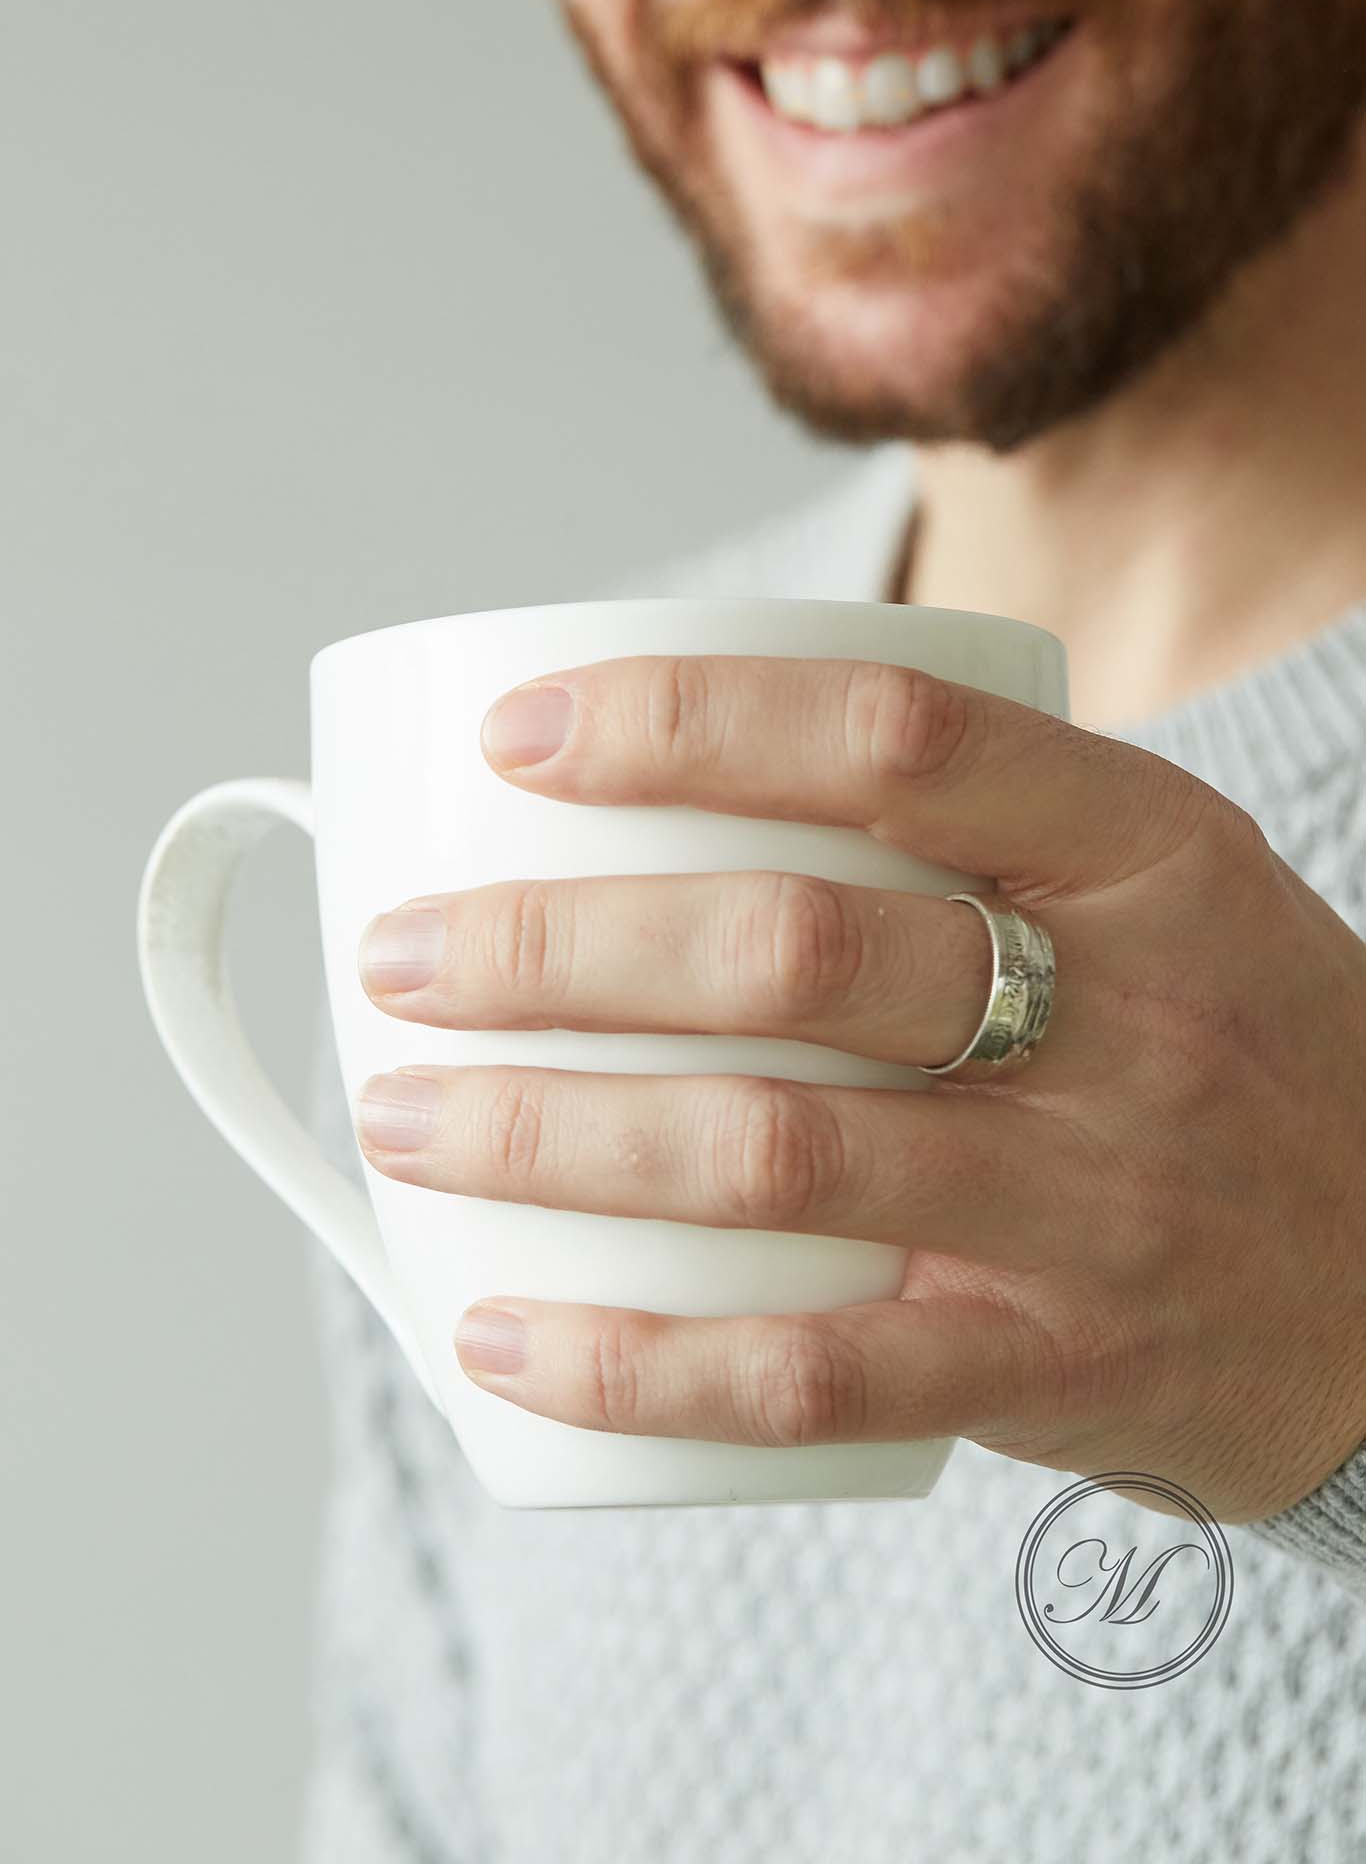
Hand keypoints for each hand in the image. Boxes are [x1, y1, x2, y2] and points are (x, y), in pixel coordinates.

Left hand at [352, 654, 1365, 1523]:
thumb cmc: (1236, 1059)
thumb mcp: (1163, 897)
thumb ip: (969, 838)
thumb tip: (675, 798)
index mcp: (1145, 855)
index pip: (894, 739)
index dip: (685, 723)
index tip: (521, 740)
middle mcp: (1124, 1015)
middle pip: (795, 949)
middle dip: (556, 947)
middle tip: (404, 957)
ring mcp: (1093, 1201)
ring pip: (776, 1150)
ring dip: (550, 1138)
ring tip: (407, 1117)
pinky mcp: (1057, 1366)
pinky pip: (816, 1377)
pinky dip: (637, 1364)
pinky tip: (504, 1340)